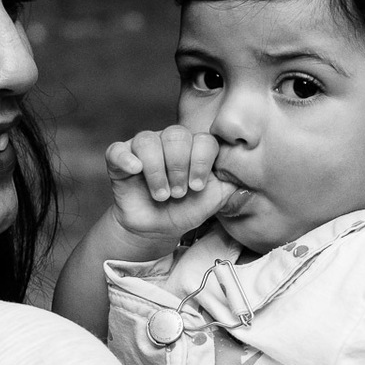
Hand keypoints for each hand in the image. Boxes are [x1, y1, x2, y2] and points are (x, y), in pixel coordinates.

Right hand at [106, 126, 229, 243]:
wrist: (156, 229)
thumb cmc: (186, 210)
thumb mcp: (212, 201)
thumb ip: (229, 185)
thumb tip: (247, 175)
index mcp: (194, 147)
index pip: (202, 139)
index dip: (200, 161)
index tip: (197, 187)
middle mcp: (169, 141)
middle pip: (176, 135)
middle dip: (179, 167)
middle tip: (178, 193)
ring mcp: (143, 148)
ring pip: (148, 141)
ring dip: (157, 171)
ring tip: (161, 195)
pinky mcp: (120, 159)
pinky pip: (118, 150)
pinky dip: (126, 158)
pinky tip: (135, 171)